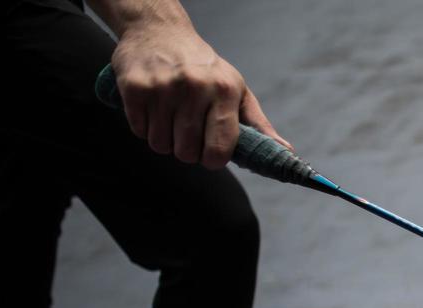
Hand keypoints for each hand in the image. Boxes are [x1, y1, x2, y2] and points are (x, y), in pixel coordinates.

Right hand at [111, 23, 289, 168]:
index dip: (213, 160)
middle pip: (187, 152)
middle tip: (188, 133)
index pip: (219, 149)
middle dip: (188, 151)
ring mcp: (163, 87)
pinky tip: (153, 108)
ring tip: (171, 118)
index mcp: (224, 91)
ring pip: (161, 145)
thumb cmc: (205, 67)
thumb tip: (287, 150)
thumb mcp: (237, 90)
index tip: (210, 154)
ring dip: (165, 140)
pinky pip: (140, 131)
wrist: (160, 31)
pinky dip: (145, 128)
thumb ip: (259, 124)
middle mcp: (194, 87)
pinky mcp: (135, 87)